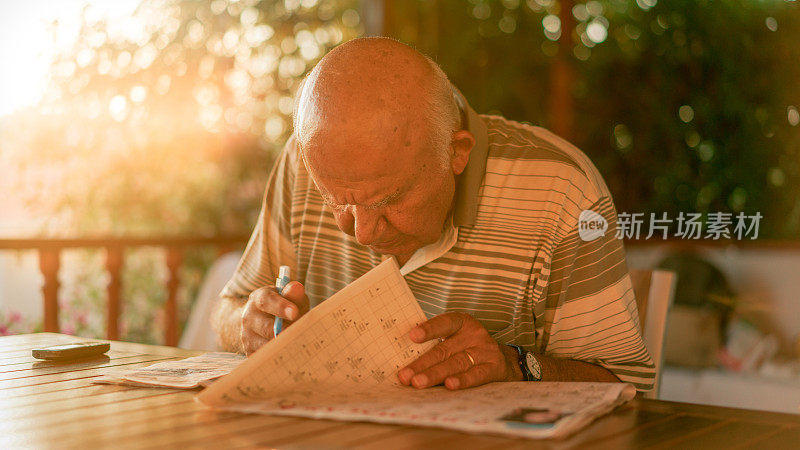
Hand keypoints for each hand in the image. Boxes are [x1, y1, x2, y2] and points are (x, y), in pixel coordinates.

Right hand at [240, 281, 308, 355]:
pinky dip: (281, 357)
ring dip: (285, 346)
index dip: (280, 307)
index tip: (295, 312)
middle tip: (303, 334)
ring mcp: (247, 336)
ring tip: (301, 345)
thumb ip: (294, 294)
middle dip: (286, 331)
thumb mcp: (288, 298)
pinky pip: (267, 358)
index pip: (266, 301)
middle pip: (265, 327)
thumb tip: (297, 288)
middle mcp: (249, 317)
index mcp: (258, 299)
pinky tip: (294, 355)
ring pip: (267, 345)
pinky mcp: (250, 352)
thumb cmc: (281, 307)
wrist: (260, 321)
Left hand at [397, 312, 522, 389]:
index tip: (412, 336)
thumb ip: (436, 344)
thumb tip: (405, 360)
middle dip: (422, 363)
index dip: (429, 329)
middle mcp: (474, 335)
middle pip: (444, 350)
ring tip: (418, 382)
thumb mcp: (457, 339)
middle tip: (405, 375)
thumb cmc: (470, 349)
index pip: (444, 323)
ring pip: (456, 363)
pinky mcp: (494, 368)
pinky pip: (476, 375)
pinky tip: (449, 385)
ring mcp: (485, 351)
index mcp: (462, 323)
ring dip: (435, 374)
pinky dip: (463, 380)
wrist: (505, 361)